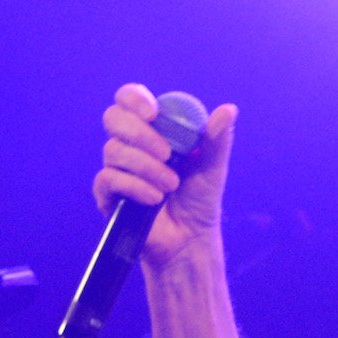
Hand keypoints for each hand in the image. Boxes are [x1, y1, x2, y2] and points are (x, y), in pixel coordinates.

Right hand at [94, 83, 238, 267]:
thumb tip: (229, 109)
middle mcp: (129, 145)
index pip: (129, 99)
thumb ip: (217, 139)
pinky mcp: (108, 194)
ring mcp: (116, 168)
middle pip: (113, 118)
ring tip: (171, 185)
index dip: (135, 99)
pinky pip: (108, 179)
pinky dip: (134, 186)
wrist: (191, 239)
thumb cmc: (200, 199)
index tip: (153, 113)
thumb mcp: (212, 167)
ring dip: (146, 167)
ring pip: (113, 150)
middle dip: (140, 133)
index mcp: (152, 130)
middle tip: (167, 154)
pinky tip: (155, 198)